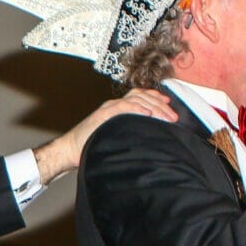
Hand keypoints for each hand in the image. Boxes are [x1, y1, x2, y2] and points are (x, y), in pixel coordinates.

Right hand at [33, 89, 177, 180]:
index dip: (156, 99)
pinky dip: (138, 108)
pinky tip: (148, 113)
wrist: (71, 150)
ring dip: (154, 107)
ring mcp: (109, 108)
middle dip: (160, 104)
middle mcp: (114, 105)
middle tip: (173, 116)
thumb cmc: (92, 147)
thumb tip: (151, 139)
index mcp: (118, 109)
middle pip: (142, 96)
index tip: (169, 105)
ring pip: (136, 99)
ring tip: (166, 116)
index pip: (141, 97)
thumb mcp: (116, 137)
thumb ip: (130, 132)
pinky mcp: (103, 114)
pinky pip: (124, 107)